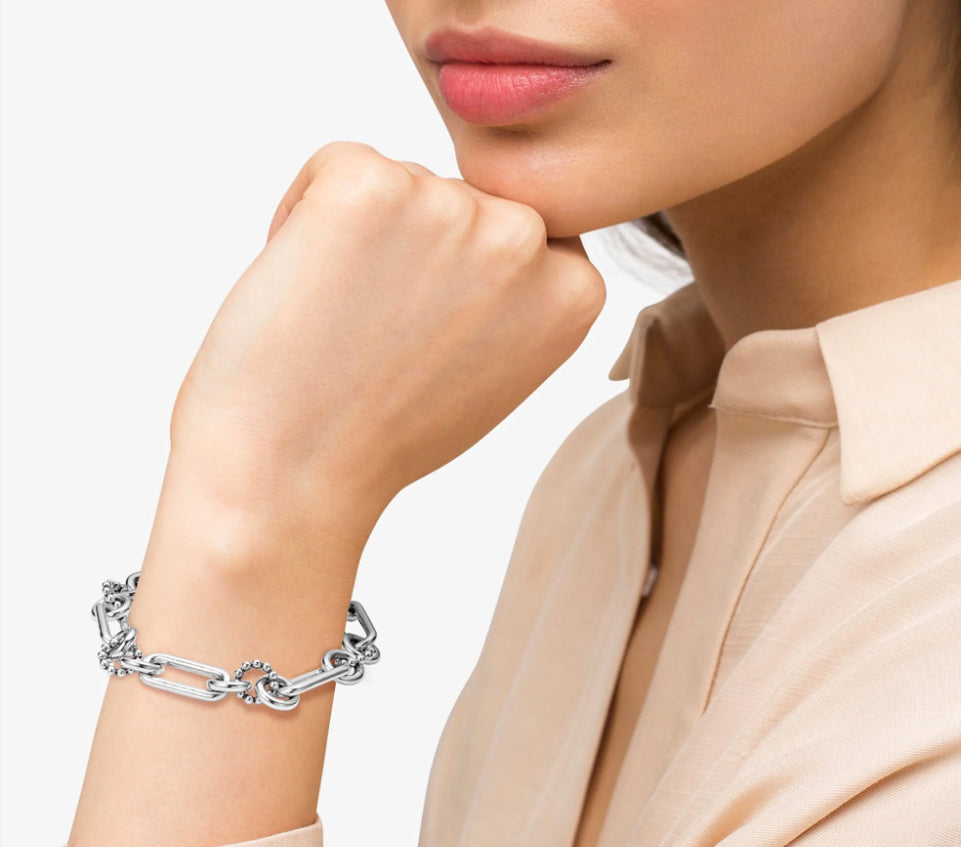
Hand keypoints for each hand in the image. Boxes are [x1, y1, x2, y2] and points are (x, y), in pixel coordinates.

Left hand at [167, 141, 605, 547]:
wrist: (296, 474)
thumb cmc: (383, 438)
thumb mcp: (498, 374)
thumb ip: (515, 300)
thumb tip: (487, 239)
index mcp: (573, 290)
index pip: (520, 237)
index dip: (462, 280)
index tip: (432, 336)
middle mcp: (526, 238)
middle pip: (462, 202)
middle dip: (418, 250)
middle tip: (381, 333)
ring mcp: (450, 206)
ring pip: (401, 183)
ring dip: (365, 237)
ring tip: (344, 322)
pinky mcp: (370, 184)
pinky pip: (335, 166)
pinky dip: (305, 214)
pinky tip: (309, 287)